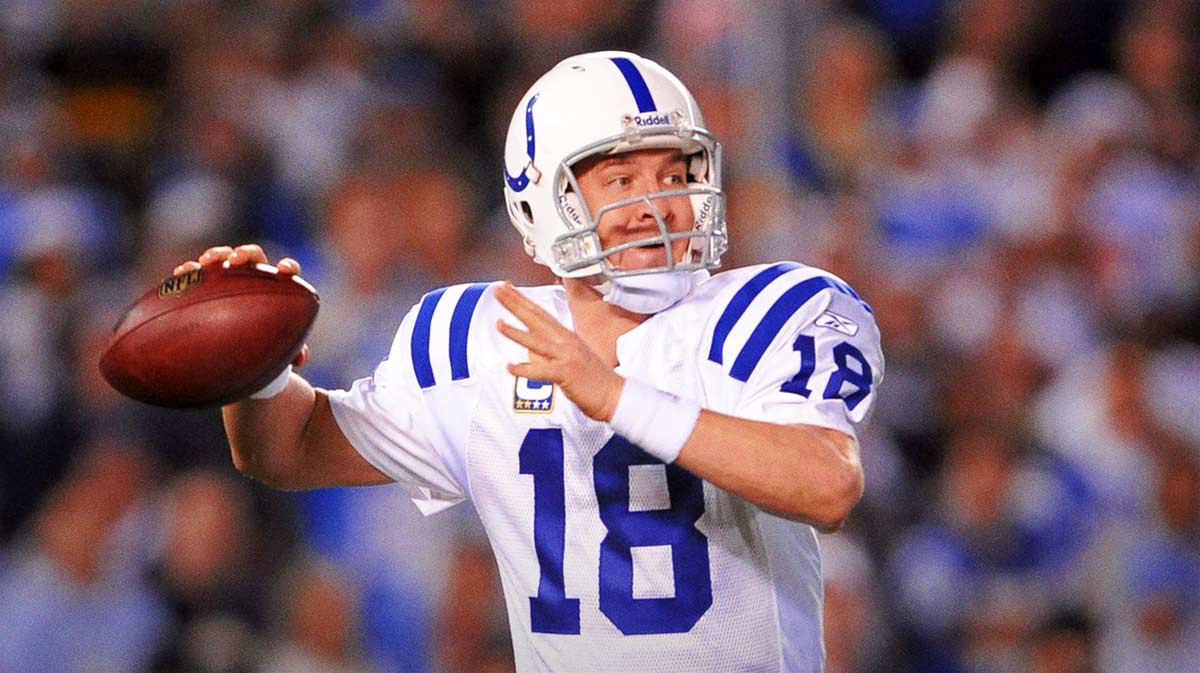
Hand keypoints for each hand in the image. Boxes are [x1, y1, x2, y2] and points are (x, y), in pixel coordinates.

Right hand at [173, 243, 309, 367]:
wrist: (238, 343)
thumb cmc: (265, 340)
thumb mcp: (279, 348)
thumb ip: (292, 350)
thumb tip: (301, 359)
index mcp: (277, 286)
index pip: (286, 271)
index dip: (287, 267)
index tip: (284, 270)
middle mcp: (254, 276)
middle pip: (253, 256)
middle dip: (245, 253)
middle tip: (235, 261)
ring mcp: (229, 276)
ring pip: (224, 257)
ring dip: (216, 254)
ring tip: (205, 262)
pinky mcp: (206, 283)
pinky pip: (198, 272)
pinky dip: (190, 270)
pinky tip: (180, 273)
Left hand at [494, 282, 623, 421]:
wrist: (616, 395)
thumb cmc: (595, 381)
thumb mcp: (571, 360)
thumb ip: (550, 353)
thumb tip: (530, 351)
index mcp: (567, 337)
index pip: (540, 314)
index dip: (523, 300)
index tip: (508, 288)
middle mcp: (566, 342)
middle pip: (537, 319)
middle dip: (516, 303)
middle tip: (499, 289)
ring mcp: (567, 356)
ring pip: (537, 341)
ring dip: (516, 332)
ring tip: (499, 323)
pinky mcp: (567, 373)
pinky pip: (542, 370)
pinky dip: (526, 369)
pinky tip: (511, 367)